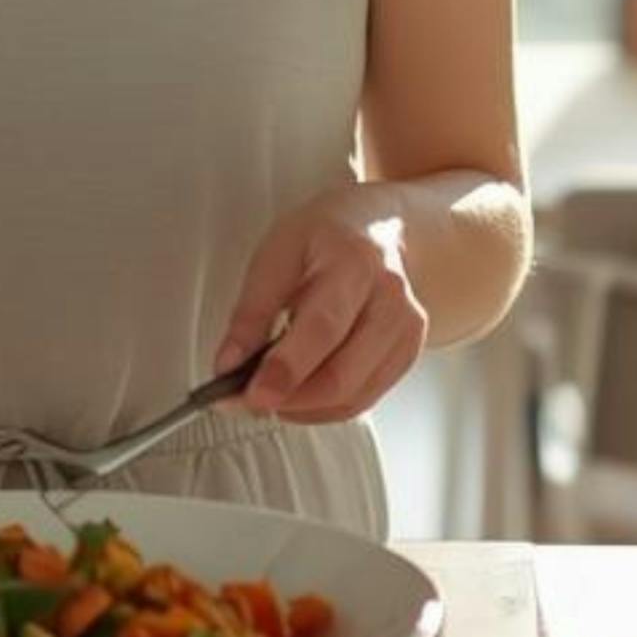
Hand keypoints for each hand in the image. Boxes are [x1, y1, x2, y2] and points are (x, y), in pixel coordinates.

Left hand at [212, 185, 431, 426]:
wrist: (377, 227)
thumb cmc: (325, 238)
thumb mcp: (276, 253)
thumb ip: (252, 311)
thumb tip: (229, 364)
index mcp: (353, 262)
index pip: (322, 327)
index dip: (286, 368)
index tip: (252, 394)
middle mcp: (389, 297)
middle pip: (342, 373)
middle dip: (289, 398)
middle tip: (247, 400)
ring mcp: (405, 327)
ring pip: (353, 394)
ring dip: (303, 408)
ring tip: (270, 394)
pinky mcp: (407, 351)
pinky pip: (363, 399)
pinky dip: (325, 408)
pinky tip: (301, 396)